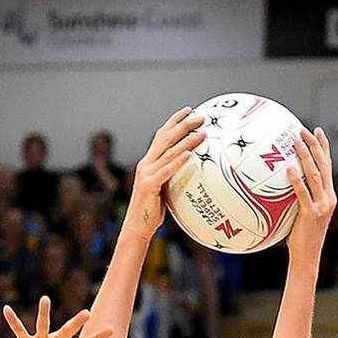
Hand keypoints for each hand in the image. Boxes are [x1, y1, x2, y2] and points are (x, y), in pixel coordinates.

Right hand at [3, 297, 108, 337]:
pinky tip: (6, 309)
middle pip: (68, 330)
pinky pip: (19, 329)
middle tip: (87, 314)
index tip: (112, 330)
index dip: (98, 337)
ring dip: (44, 312)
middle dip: (77, 322)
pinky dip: (13, 320)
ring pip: (43, 324)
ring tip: (45, 299)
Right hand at [124, 108, 205, 237]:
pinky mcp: (149, 186)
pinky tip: (189, 154)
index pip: (161, 135)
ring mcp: (146, 174)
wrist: (136, 227)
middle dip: (183, 125)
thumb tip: (191, 170)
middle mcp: (145, 164)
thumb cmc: (152, 211)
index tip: (188, 110)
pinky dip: (178, 161)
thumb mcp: (164, 188)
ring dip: (186, 141)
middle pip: (165, 138)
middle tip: (200, 116)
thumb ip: (172, 176)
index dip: (174, 121)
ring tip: (202, 133)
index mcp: (148, 162)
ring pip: (169, 152)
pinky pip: (166, 171)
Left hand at [285, 127, 336, 257]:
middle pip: (324, 165)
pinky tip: (289, 170)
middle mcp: (328, 198)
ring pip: (315, 176)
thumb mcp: (301, 214)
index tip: (317, 131)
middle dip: (315, 145)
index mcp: (328, 196)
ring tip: (295, 142)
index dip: (324, 147)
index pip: (328, 166)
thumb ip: (297, 198)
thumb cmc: (300, 237)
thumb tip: (279, 183)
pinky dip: (297, 181)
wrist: (308, 257)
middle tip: (303, 130)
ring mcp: (321, 206)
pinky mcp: (312, 215)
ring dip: (306, 157)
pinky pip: (303, 195)